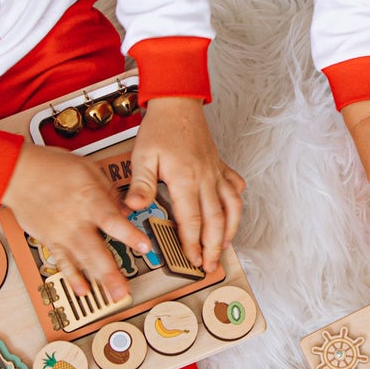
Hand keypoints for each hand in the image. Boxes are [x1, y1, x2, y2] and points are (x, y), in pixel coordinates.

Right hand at [1, 144, 149, 302]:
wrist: (16, 173)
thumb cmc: (50, 167)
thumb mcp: (88, 169)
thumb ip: (110, 192)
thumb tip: (127, 209)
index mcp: (89, 201)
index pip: (113, 221)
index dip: (130, 235)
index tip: (144, 247)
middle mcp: (76, 221)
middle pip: (97, 251)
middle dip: (112, 273)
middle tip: (125, 290)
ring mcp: (62, 234)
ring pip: (82, 261)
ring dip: (98, 280)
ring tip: (112, 296)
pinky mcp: (50, 240)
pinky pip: (63, 262)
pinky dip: (73, 278)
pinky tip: (83, 290)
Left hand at [125, 97, 244, 273]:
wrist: (178, 102)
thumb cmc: (160, 127)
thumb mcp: (142, 156)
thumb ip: (141, 185)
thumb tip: (133, 208)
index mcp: (186, 179)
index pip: (192, 221)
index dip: (192, 244)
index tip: (191, 260)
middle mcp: (206, 179)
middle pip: (215, 221)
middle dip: (212, 248)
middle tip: (209, 266)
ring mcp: (216, 173)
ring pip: (231, 208)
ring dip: (229, 232)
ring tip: (223, 248)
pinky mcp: (221, 167)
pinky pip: (235, 189)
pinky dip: (236, 205)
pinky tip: (232, 215)